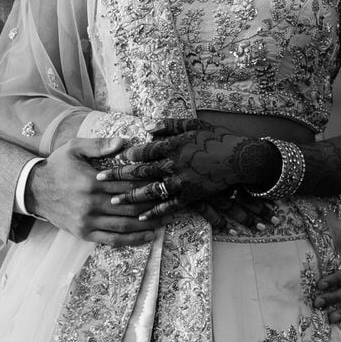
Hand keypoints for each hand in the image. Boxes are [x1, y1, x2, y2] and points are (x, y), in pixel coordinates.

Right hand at [28, 137, 163, 245]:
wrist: (33, 190)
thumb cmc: (56, 166)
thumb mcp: (73, 148)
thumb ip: (99, 145)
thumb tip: (124, 143)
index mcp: (91, 181)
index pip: (128, 185)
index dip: (149, 185)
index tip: (165, 184)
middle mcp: (91, 203)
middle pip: (131, 206)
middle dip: (154, 205)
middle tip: (173, 204)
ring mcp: (87, 221)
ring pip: (125, 225)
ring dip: (148, 224)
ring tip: (165, 220)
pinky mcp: (84, 233)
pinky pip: (112, 240)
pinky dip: (132, 239)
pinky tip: (147, 236)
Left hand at [93, 119, 276, 227]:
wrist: (242, 159)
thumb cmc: (217, 139)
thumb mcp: (193, 125)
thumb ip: (168, 126)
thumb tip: (146, 127)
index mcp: (173, 146)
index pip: (143, 150)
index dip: (127, 154)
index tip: (115, 157)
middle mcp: (174, 164)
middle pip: (140, 171)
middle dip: (118, 175)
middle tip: (98, 179)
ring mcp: (182, 182)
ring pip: (150, 191)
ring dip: (130, 196)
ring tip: (112, 201)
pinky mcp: (191, 196)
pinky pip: (169, 206)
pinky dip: (155, 211)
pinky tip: (141, 216)